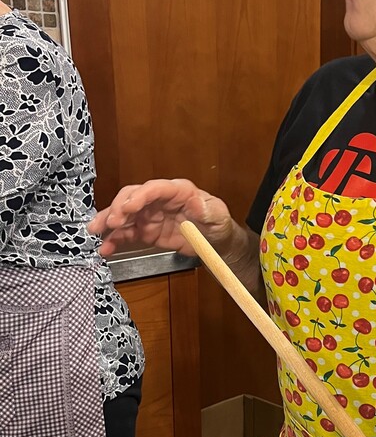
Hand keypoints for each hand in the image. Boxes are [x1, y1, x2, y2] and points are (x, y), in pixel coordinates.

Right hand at [89, 178, 233, 256]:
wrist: (215, 241)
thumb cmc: (217, 223)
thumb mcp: (219, 216)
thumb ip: (208, 210)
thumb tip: (198, 203)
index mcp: (177, 191)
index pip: (155, 188)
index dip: (140, 195)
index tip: (129, 206)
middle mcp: (159, 200)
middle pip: (133, 196)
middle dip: (120, 207)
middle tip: (112, 222)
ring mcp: (149, 215)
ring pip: (124, 214)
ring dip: (108, 221)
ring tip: (96, 231)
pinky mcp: (145, 231)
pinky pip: (126, 234)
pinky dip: (114, 240)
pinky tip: (105, 248)